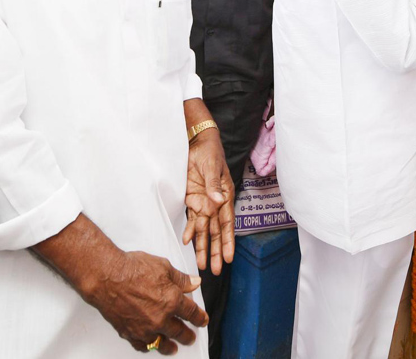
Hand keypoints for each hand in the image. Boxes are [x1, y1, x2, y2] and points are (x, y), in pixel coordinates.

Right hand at [84, 251, 206, 353]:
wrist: (107, 277)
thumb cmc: (132, 269)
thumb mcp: (164, 267)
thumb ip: (181, 279)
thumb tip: (195, 283)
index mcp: (172, 300)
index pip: (191, 313)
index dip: (199, 317)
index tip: (202, 320)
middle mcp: (160, 318)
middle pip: (179, 331)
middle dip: (187, 335)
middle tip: (191, 337)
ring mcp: (144, 328)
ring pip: (162, 343)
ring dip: (170, 346)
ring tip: (174, 348)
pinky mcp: (129, 332)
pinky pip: (142, 345)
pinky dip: (148, 346)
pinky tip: (151, 345)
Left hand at [183, 129, 234, 275]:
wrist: (197, 143)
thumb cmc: (210, 153)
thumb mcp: (212, 167)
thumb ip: (214, 185)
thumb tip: (218, 200)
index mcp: (225, 196)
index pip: (227, 224)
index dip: (227, 241)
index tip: (227, 258)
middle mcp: (215, 204)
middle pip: (216, 232)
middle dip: (215, 251)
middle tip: (215, 270)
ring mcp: (204, 203)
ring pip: (204, 230)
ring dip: (203, 247)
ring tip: (202, 265)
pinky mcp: (192, 200)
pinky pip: (192, 220)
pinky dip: (190, 231)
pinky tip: (188, 242)